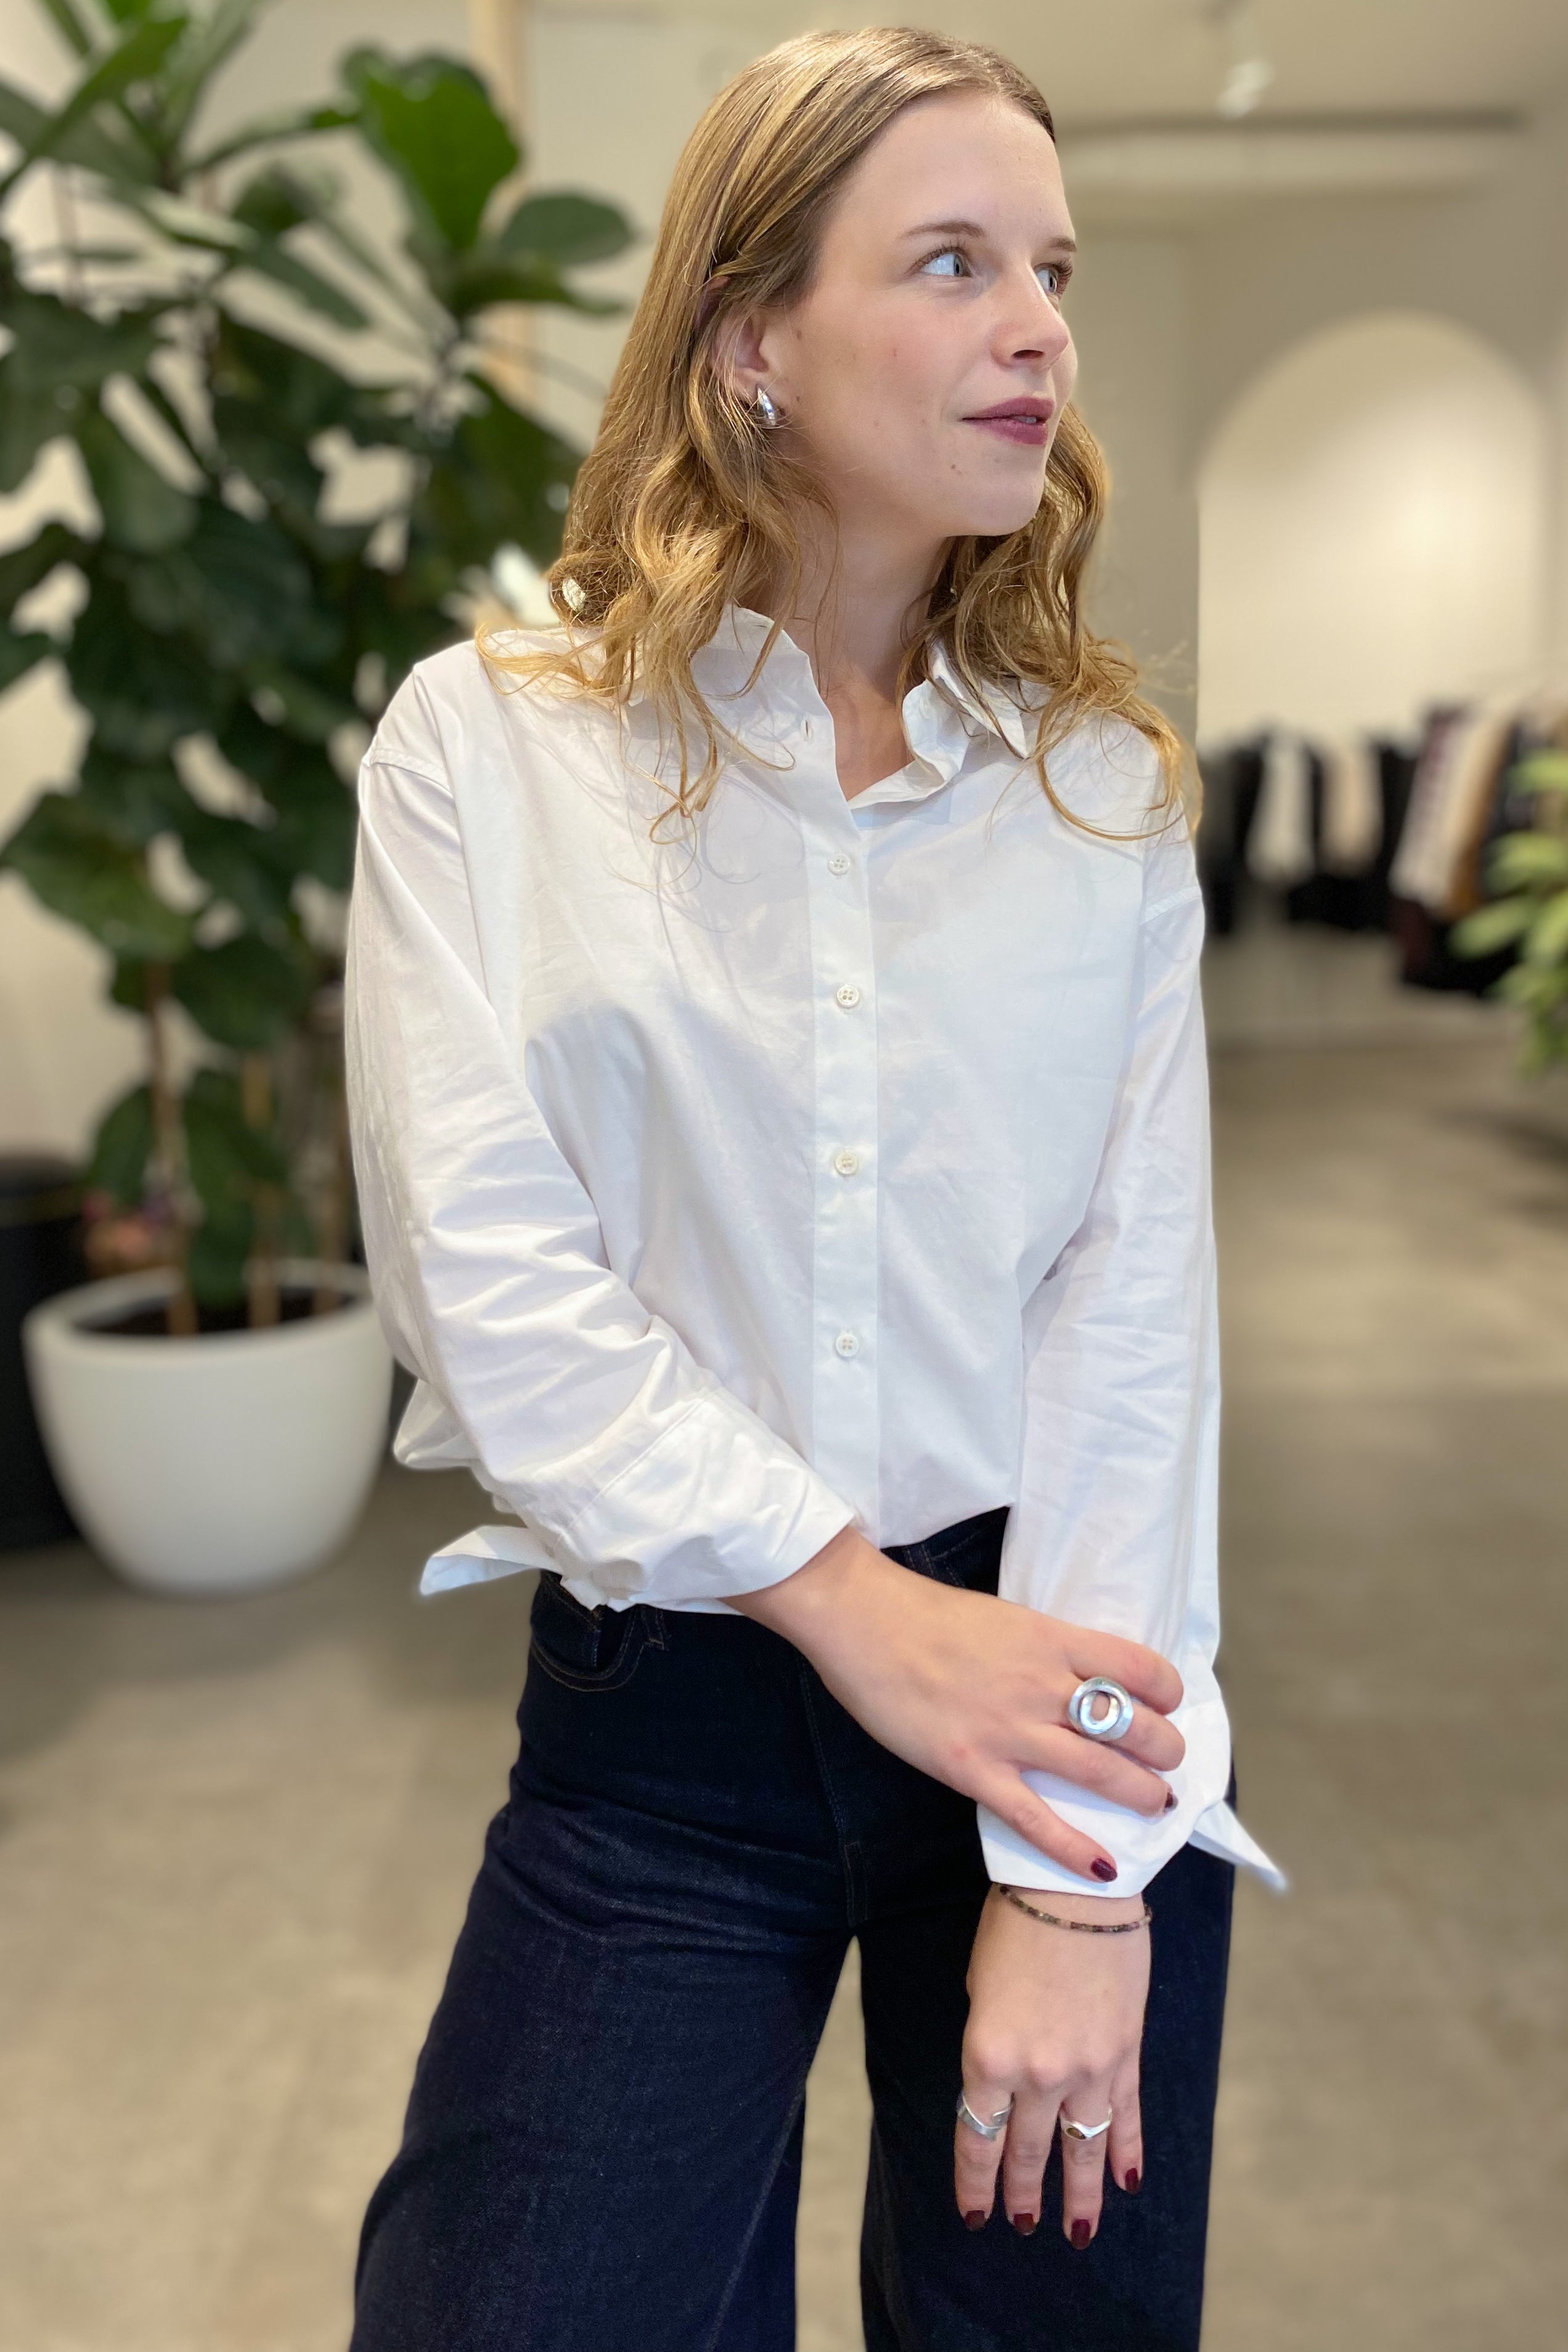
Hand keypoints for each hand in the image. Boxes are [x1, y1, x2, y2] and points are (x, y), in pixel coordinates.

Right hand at [727, 1527, 1183, 1883]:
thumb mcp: (1004, 1617)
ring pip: (1100, 1771)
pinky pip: (1036, 1819)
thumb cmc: (925, 1613)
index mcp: (1052, 1639)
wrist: (863, 1620)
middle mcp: (1042, 1684)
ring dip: (1140, 1795)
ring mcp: (1009, 1731)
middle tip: (1167, 1765)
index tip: (1167, 1705)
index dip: (1167, 1692)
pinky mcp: (973, 1769)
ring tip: (1155, 1806)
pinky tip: (1103, 1869)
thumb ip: (1043, 1648)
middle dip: (1166, 1751)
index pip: (1139, 1668)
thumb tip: (1075, 1674)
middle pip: (1134, 1726)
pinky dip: (1075, 1849)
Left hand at [956, 1885, 1147, 2242]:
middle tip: (1022, 2225)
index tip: (976, 2216)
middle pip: (1028, 2153)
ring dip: (1079, 2196)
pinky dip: (1126, 2154)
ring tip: (1077, 2233)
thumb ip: (991, 2045)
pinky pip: (1126, 2119)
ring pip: (1081, 2151)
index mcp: (988, 2057)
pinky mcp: (1125, 2056)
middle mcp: (1037, 2075)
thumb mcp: (980, 1987)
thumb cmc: (1016, 1926)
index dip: (976, 2183)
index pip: (978, 2138)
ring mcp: (1087, 2071)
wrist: (1077, 1889)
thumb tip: (1002, 2084)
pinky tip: (1127, 2183)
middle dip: (1022, 2194)